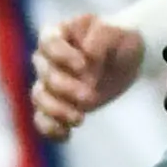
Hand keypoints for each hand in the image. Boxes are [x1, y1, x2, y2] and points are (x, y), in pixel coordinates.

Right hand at [31, 12, 143, 139]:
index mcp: (58, 34)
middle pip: (45, 75)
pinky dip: (50, 129)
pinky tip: (66, 135)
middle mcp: (48, 58)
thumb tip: (88, 55)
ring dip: (56, 111)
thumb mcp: (116, 31)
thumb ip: (101, 37)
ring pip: (40, 98)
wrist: (126, 58)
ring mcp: (50, 83)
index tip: (83, 65)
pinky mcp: (57, 104)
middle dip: (65, 88)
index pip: (49, 43)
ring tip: (79, 119)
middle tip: (90, 96)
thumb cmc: (118, 38)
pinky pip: (42, 119)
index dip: (62, 56)